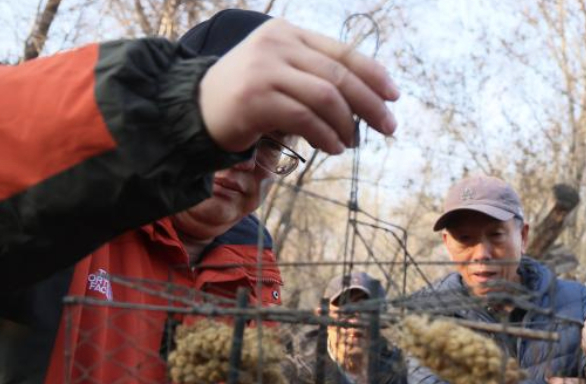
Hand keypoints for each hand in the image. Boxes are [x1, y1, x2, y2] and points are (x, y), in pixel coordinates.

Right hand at [200, 18, 398, 153]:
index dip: (373, 74)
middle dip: (370, 104)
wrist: (192, 109)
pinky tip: (334, 148)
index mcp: (288, 34)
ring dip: (347, 124)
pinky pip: (305, 118)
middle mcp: (277, 45)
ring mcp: (264, 70)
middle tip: (389, 127)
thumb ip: (315, 76)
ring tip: (352, 142)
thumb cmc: (246, 96)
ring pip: (326, 96)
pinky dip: (326, 136)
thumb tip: (367, 101)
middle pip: (339, 75)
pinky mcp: (255, 98)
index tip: (393, 96)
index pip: (342, 51)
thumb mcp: (281, 73)